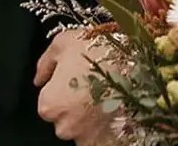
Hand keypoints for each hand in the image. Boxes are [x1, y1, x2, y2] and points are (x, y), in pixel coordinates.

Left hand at [35, 29, 113, 144]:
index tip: (79, 74)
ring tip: (110, 91)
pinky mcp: (105, 141)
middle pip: (66, 116)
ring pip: (83, 127)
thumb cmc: (98, 51)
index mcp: (48, 104)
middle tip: (95, 82)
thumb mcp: (65, 42)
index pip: (49, 100)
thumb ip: (45, 62)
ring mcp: (85, 137)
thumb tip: (39, 79)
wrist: (137, 63)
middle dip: (76, 103)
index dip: (63, 86)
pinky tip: (115, 106)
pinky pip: (100, 136)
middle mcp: (63, 126)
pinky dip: (105, 126)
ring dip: (92, 114)